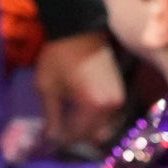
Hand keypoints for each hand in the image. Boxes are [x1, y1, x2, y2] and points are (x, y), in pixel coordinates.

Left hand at [32, 32, 128, 153]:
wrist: (80, 28)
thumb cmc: (59, 55)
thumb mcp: (48, 86)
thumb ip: (51, 115)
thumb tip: (51, 137)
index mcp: (94, 106)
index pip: (78, 135)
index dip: (61, 139)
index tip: (47, 140)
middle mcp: (112, 107)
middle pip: (93, 134)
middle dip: (75, 137)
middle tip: (57, 133)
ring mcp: (119, 99)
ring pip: (103, 127)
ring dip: (86, 130)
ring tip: (66, 124)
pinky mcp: (120, 92)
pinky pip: (108, 116)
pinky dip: (94, 120)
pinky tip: (78, 115)